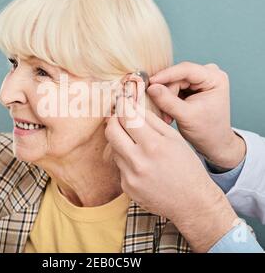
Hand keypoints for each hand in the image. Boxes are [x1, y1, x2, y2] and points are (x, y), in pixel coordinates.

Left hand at [105, 96, 237, 251]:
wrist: (192, 203)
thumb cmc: (187, 168)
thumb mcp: (174, 139)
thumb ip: (152, 120)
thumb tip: (132, 105)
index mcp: (153, 146)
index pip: (127, 118)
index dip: (122, 106)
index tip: (121, 101)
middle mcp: (138, 162)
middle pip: (111, 132)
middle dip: (113, 119)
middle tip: (119, 116)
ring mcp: (130, 177)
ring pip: (114, 148)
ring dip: (121, 140)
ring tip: (135, 141)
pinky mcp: (126, 188)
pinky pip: (119, 166)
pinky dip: (126, 159)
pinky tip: (141, 162)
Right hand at [148, 61, 245, 168]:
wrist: (213, 142)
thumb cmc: (207, 131)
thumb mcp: (186, 116)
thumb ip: (168, 101)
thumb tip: (151, 87)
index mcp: (215, 78)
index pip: (187, 70)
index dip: (166, 75)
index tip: (150, 82)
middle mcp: (209, 74)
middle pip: (178, 77)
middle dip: (166, 93)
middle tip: (162, 111)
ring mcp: (200, 80)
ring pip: (173, 82)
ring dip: (166, 98)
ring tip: (167, 115)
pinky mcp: (192, 86)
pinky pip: (173, 87)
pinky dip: (168, 99)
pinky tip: (168, 112)